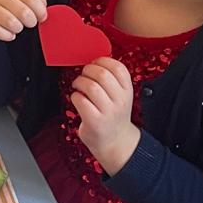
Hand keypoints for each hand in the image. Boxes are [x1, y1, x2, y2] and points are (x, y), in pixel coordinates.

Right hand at [0, 0, 47, 40]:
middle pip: (24, 12)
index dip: (40, 11)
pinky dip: (7, 36)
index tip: (41, 17)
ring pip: (11, 23)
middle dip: (30, 22)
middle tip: (28, 23)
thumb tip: (44, 7)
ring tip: (17, 28)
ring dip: (18, 29)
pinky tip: (8, 34)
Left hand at [71, 58, 138, 172]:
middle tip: (83, 75)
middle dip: (88, 70)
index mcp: (127, 91)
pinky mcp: (95, 121)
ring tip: (78, 86)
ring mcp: (108, 112)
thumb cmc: (112, 115)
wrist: (115, 142)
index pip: (118, 68)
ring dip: (79, 82)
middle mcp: (120, 101)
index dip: (102, 61)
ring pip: (91, 86)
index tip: (94, 64)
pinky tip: (78, 99)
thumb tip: (94, 60)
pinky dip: (75, 96)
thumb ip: (112, 80)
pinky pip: (81, 100)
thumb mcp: (120, 96)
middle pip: (102, 74)